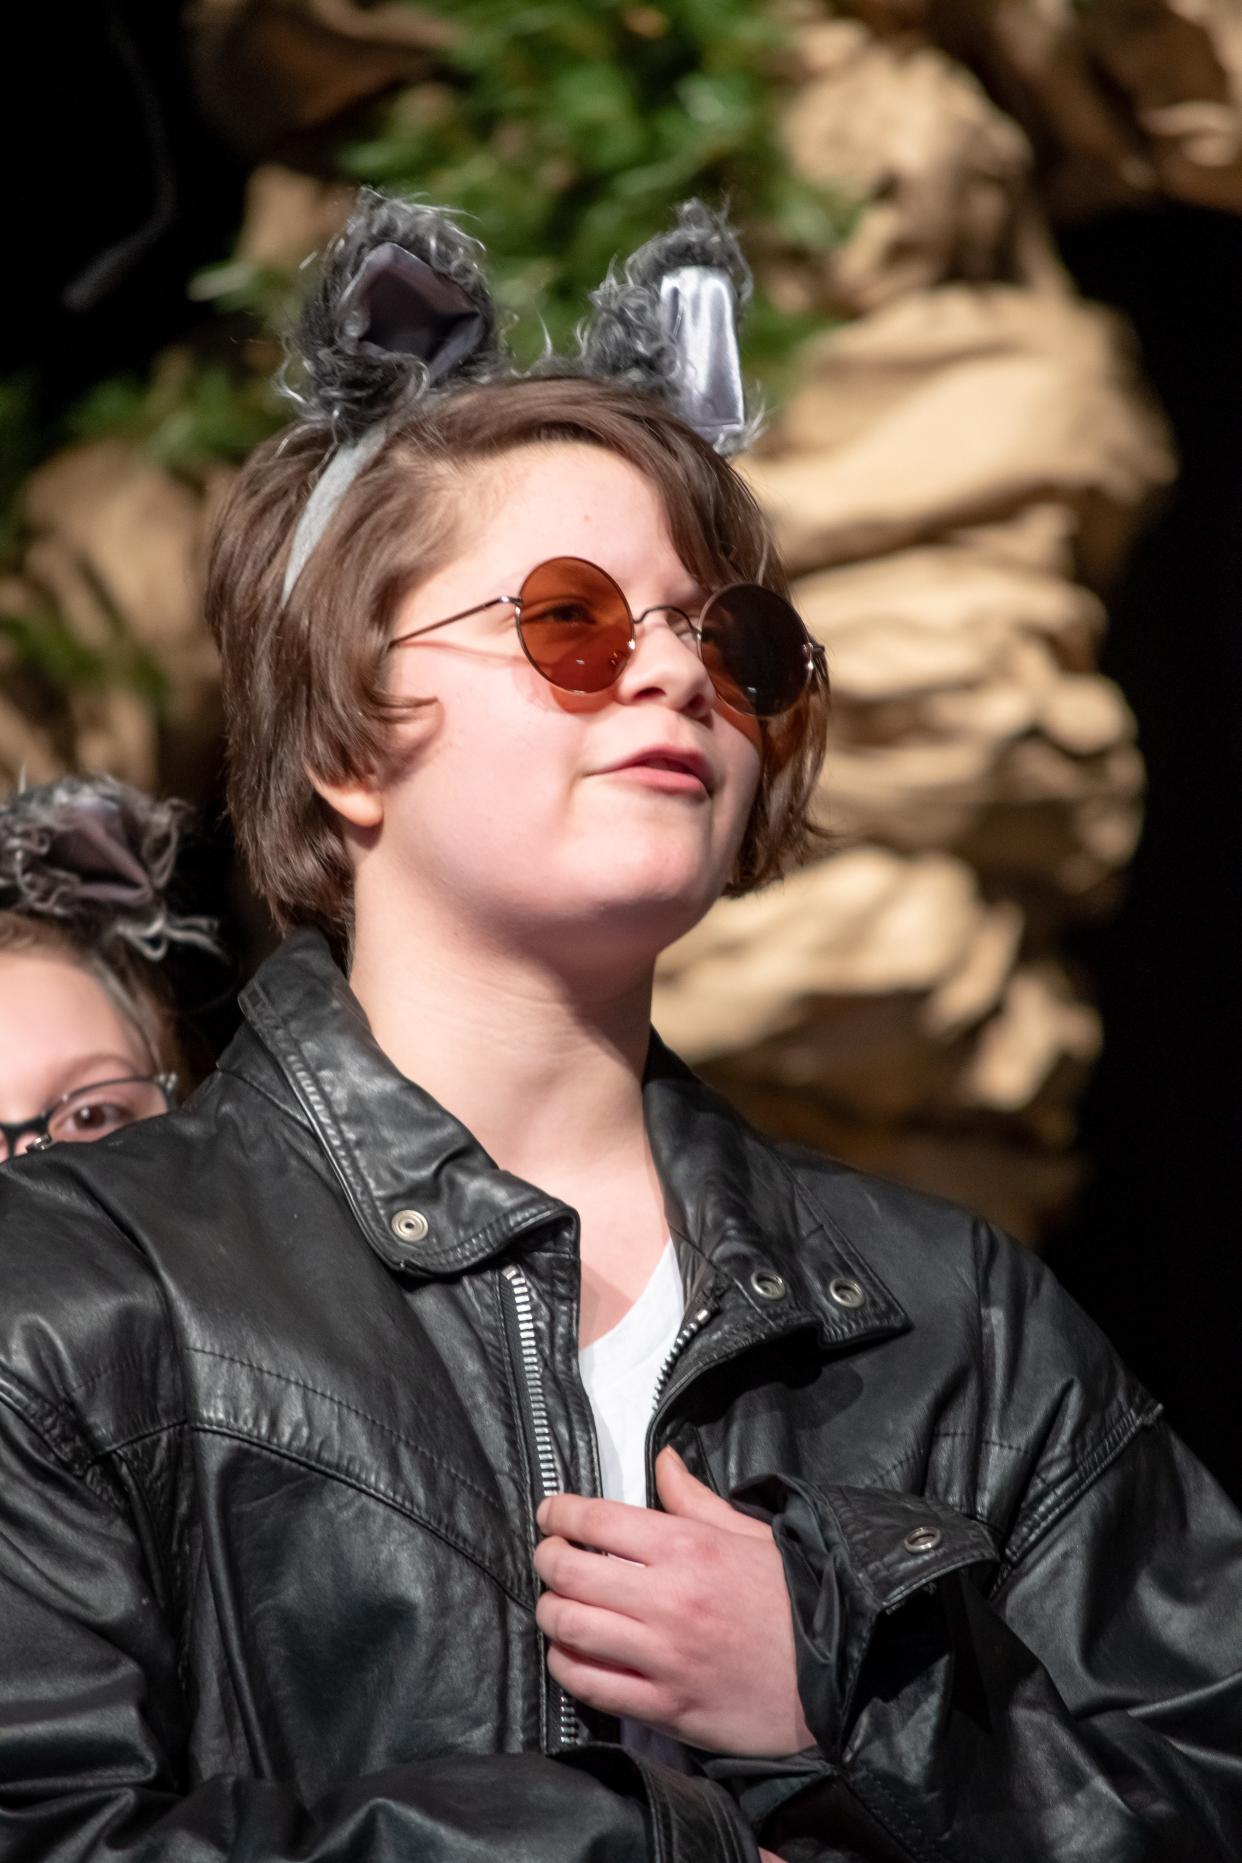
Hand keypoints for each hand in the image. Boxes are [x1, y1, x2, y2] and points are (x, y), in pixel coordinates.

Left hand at [534, 1446, 813, 1755]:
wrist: (835, 1677)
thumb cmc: (791, 1599)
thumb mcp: (749, 1535)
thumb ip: (696, 1498)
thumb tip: (662, 1459)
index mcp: (688, 1548)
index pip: (597, 1521)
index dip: (560, 1513)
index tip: (550, 1513)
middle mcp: (668, 1600)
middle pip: (570, 1573)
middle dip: (546, 1559)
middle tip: (547, 1556)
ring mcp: (663, 1658)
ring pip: (570, 1629)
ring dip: (549, 1612)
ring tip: (555, 1604)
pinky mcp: (664, 1707)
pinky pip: (590, 1686)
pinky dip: (565, 1665)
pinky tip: (568, 1653)